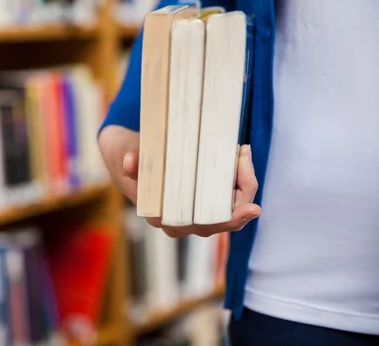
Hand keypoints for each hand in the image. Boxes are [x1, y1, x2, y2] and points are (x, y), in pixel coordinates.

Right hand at [98, 125, 260, 237]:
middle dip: (244, 189)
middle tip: (243, 156)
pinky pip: (228, 198)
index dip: (233, 219)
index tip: (252, 207)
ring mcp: (194, 212)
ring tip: (241, 152)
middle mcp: (182, 222)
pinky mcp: (202, 201)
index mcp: (165, 219)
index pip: (207, 226)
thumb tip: (130, 161)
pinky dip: (238, 179)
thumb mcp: (125, 156)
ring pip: (231, 208)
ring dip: (243, 181)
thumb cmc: (129, 158)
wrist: (126, 157)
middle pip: (226, 219)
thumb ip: (129, 162)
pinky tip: (240, 157)